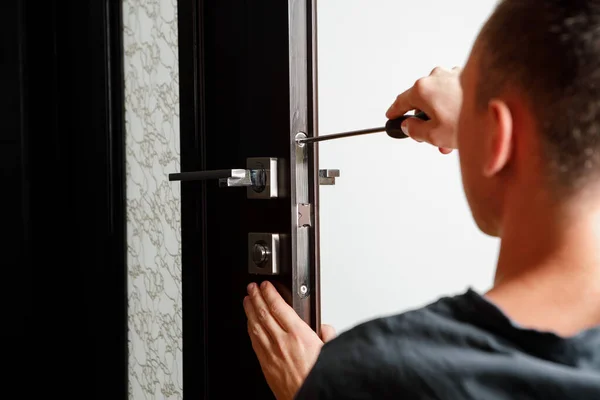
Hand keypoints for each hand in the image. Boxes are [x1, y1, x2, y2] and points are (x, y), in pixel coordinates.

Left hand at [243, 281, 335, 399]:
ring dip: (249, 310)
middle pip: (263, 313)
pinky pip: (254, 342)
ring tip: (247, 300)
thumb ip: (327, 335)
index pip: (278, 307)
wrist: (309, 398)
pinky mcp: (265, 365)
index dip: (270, 293)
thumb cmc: (318, 377)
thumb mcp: (330, 350)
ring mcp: (271, 353)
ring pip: (255, 326)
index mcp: (298, 334)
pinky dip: (250, 329)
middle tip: (252, 287)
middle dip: (256, 297)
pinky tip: (249, 324)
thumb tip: (325, 329)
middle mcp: (282, 342)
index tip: (266, 286)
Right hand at [386, 66, 462, 153]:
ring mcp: (452, 75)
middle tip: (429, 138)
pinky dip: (453, 107)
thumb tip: (409, 125)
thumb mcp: (432, 135)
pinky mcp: (468, 77)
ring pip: (439, 98)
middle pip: (422, 101)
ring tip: (450, 137)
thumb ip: (414, 130)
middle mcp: (436, 77)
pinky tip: (461, 123)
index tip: (391, 117)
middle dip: (425, 121)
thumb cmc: (468, 121)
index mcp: (422, 89)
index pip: (401, 102)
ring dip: (441, 116)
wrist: (501, 112)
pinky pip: (453, 94)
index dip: (394, 112)